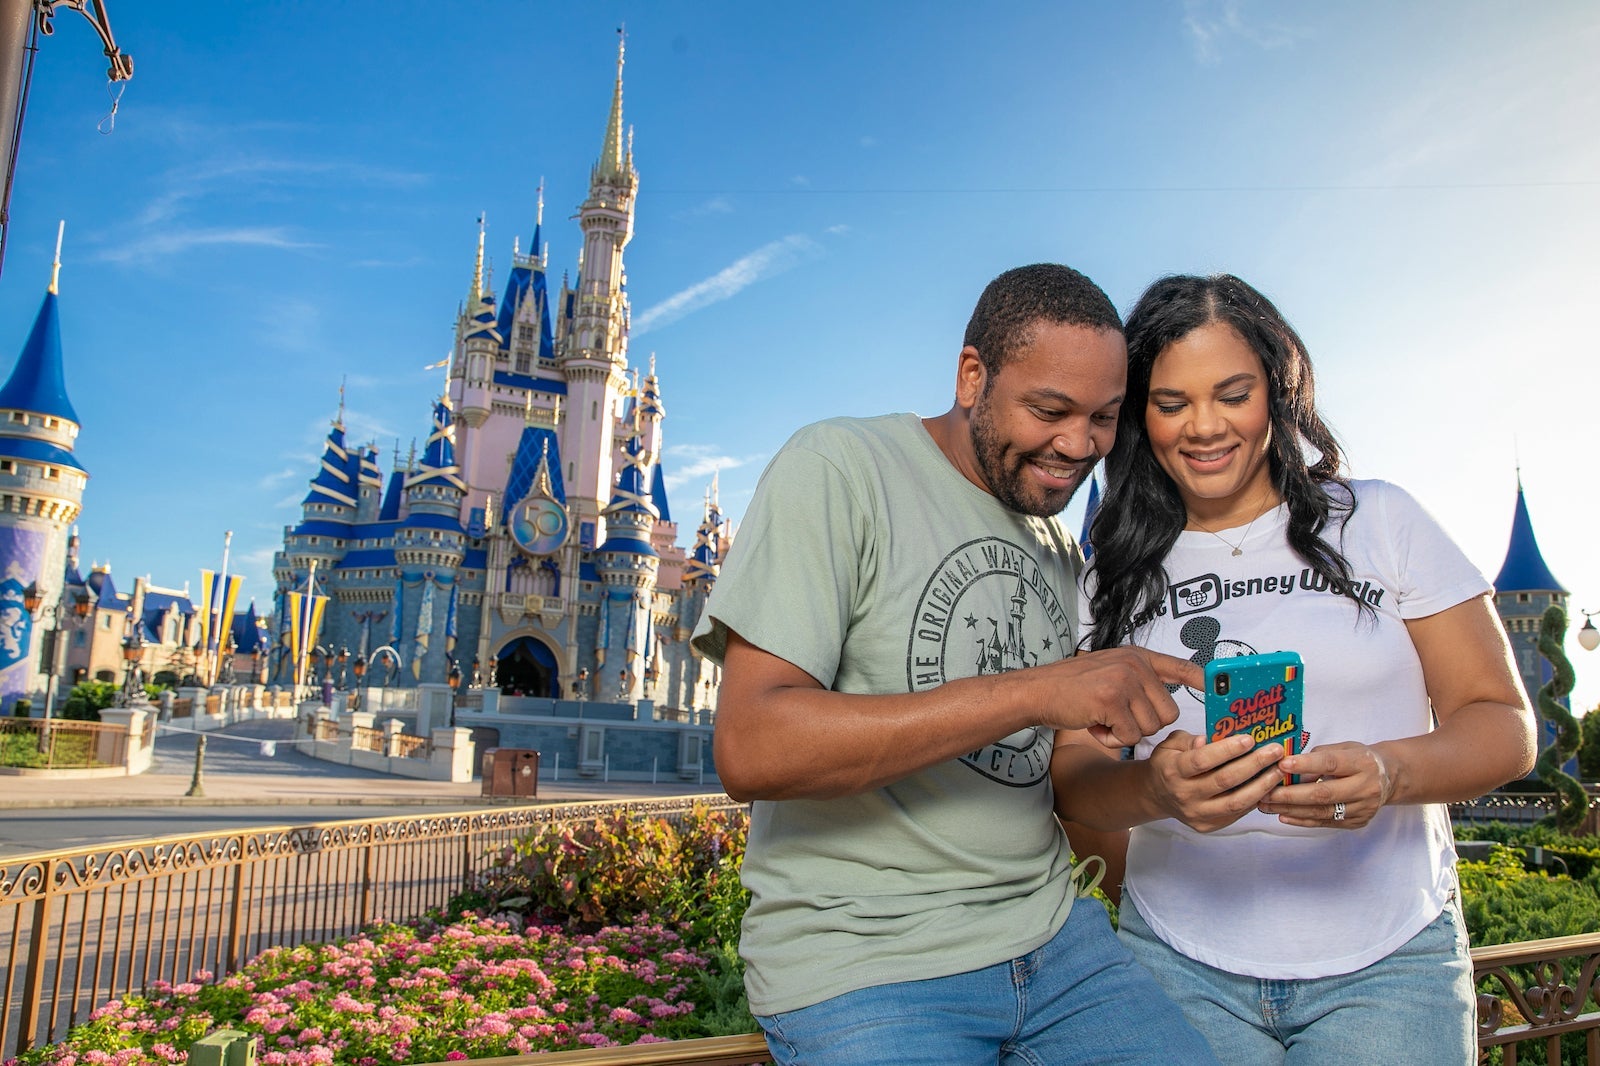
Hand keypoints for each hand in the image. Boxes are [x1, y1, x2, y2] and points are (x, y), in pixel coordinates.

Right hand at [1039, 647, 1202, 749]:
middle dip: (1145, 725)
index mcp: (1137, 657)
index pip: (1180, 667)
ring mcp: (1124, 680)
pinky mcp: (1112, 699)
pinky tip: (1094, 725)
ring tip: (1102, 719)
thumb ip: (1137, 679)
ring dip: (1126, 733)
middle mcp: (1135, 665)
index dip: (1202, 680)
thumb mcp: (1110, 670)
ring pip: (1150, 727)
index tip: (1219, 688)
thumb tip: (1164, 705)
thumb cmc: (1072, 687)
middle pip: (1168, 713)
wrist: (1038, 691)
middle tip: (1117, 718)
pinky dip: (1112, 739)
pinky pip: (1129, 735)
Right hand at [1148, 730, 1285, 832]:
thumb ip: (1189, 740)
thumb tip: (1209, 739)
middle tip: (1275, 751)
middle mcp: (1184, 794)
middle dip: (1254, 764)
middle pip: (1224, 781)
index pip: (1202, 760)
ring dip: (1261, 786)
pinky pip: (1236, 813)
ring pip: (1235, 802)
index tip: (1249, 739)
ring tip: (1278, 771)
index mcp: (1173, 770)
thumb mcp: (1171, 744)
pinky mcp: (1208, 825)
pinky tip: (1267, 786)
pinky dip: (1254, 800)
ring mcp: (1196, 813)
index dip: (1227, 750)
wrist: (1157, 795)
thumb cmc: (1169, 764)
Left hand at [1256, 742, 1394, 828]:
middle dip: (1290, 794)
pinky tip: (1283, 815)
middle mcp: (1365, 788)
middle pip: (1323, 794)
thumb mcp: (1342, 748)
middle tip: (1264, 792)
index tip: (1281, 764)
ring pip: (1322, 812)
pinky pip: (1325, 823)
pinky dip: (1302, 820)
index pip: (1330, 764)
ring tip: (1266, 805)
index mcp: (1361, 763)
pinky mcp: (1357, 822)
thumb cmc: (1358, 758)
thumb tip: (1289, 768)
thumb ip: (1318, 757)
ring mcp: (1363, 808)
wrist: (1389, 777)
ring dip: (1290, 810)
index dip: (1305, 765)